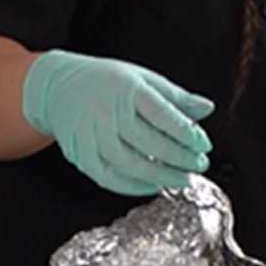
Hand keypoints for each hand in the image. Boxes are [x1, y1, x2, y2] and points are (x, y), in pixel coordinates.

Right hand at [22, 50, 213, 195]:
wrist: (58, 87)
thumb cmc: (108, 82)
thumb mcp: (144, 79)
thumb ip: (177, 97)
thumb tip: (207, 108)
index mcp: (127, 89)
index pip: (162, 114)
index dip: (187, 133)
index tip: (204, 145)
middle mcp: (107, 112)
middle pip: (148, 141)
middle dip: (179, 158)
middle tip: (199, 165)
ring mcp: (90, 134)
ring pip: (129, 163)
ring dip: (160, 176)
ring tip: (182, 179)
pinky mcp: (80, 154)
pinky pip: (108, 177)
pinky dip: (132, 186)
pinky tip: (153, 186)